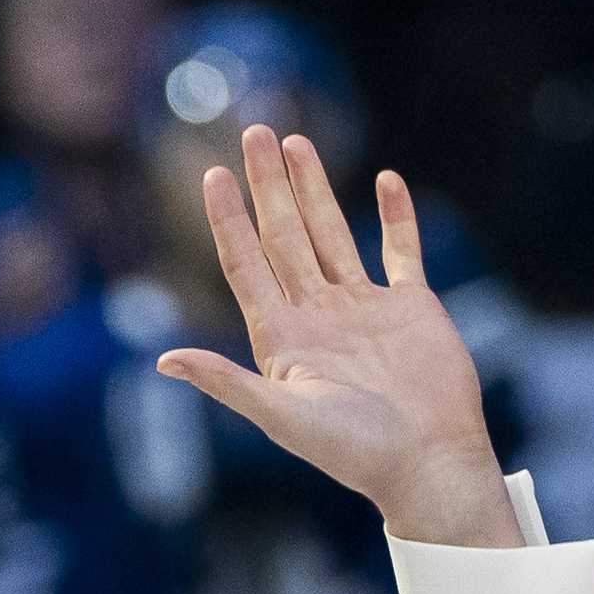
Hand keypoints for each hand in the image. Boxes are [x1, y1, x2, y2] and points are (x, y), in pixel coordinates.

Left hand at [155, 127, 520, 548]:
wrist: (428, 463)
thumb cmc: (354, 450)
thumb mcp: (280, 415)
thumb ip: (226, 382)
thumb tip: (164, 360)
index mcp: (282, 337)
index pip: (246, 264)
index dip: (228, 220)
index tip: (212, 175)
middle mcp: (318, 315)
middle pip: (284, 236)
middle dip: (267, 185)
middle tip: (253, 130)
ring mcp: (365, 309)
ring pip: (332, 233)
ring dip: (314, 189)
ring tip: (296, 142)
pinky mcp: (412, 308)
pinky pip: (400, 251)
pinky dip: (395, 217)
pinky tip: (385, 180)